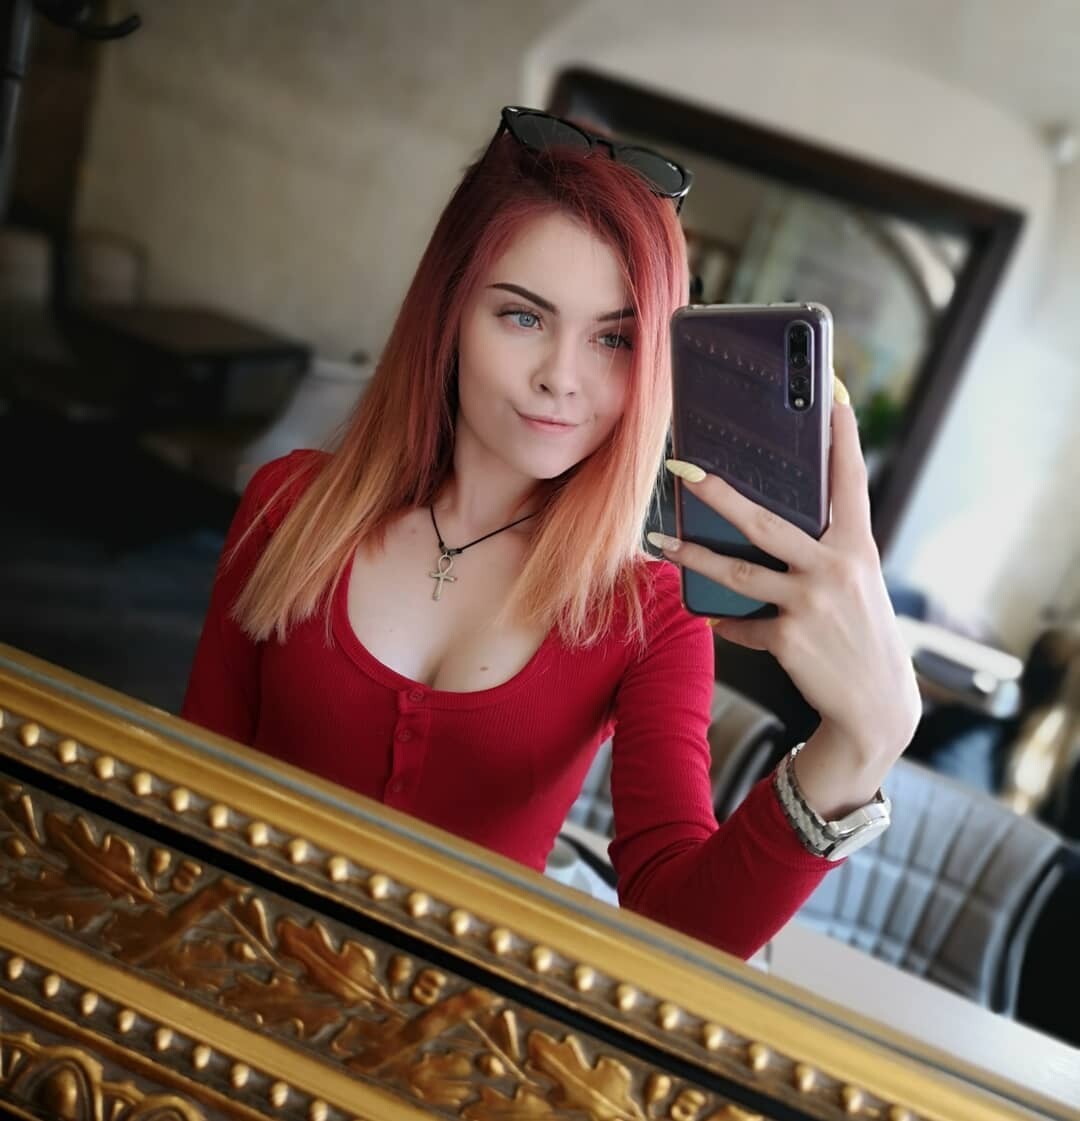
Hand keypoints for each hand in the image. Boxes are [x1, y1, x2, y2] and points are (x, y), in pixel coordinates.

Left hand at [649, 390, 920, 780]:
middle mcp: (837, 569)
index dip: (842, 438)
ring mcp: (811, 604)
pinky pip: (742, 624)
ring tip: (659, 539)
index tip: (832, 393)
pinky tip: (714, 618)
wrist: (876, 708)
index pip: (850, 482)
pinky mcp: (789, 638)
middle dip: (719, 493)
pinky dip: (728, 623)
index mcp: (858, 547)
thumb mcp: (854, 585)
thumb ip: (819, 554)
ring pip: (736, 572)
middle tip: (684, 468)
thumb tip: (756, 528)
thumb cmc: (859, 635)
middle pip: (764, 522)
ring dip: (691, 556)